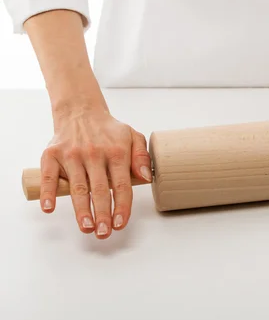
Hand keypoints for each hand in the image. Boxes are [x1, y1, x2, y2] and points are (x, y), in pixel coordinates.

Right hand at [39, 104, 151, 238]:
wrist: (80, 111)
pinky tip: (49, 208)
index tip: (120, 223)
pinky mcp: (52, 154)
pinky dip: (47, 192)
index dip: (121, 206)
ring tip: (87, 227)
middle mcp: (94, 154)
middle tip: (104, 233)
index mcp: (116, 152)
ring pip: (77, 187)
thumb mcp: (132, 137)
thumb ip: (141, 157)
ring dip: (81, 210)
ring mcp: (72, 154)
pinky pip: (49, 176)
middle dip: (102, 213)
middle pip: (100, 189)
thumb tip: (145, 177)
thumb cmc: (108, 131)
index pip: (121, 185)